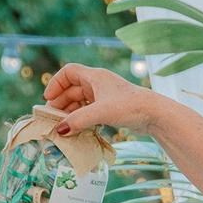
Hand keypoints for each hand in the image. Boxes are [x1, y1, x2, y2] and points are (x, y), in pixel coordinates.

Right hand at [42, 63, 162, 137]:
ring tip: (63, 126)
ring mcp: (104, 95)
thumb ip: (78, 121)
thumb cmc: (129, 107)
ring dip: (70, 112)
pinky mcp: (110, 108)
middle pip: (72, 89)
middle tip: (52, 118)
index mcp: (95, 76)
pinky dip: (81, 118)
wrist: (154, 114)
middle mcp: (98, 83)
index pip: (68, 72)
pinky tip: (77, 129)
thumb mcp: (100, 113)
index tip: (48, 99)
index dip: (56, 83)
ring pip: (80, 101)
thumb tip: (60, 130)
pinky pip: (89, 110)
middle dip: (61, 102)